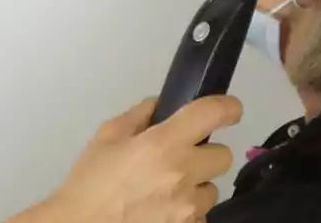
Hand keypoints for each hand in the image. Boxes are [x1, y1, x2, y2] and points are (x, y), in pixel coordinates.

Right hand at [33, 96, 241, 222]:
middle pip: (223, 156)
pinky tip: (162, 210)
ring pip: (212, 189)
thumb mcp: (107, 136)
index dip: (227, 107)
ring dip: (196, 186)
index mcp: (164, 143)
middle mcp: (184, 173)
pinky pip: (200, 215)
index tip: (230, 109)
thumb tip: (161, 107)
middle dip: (205, 154)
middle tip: (180, 159)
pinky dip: (187, 210)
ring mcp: (189, 207)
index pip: (212, 114)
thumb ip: (139, 116)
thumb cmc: (90, 181)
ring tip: (165, 190)